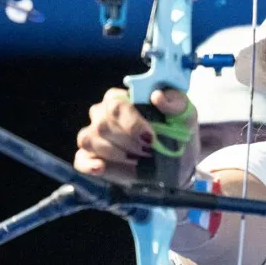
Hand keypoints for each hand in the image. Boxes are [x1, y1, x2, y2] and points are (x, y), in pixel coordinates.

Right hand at [74, 87, 199, 185]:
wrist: (178, 161)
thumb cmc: (178, 131)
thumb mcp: (185, 113)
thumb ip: (175, 101)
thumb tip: (157, 96)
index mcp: (122, 99)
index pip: (116, 105)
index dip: (132, 123)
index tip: (150, 138)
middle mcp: (102, 114)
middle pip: (102, 125)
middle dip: (128, 142)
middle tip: (149, 151)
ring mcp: (95, 136)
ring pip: (89, 140)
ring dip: (116, 154)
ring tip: (138, 160)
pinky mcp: (91, 158)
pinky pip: (80, 159)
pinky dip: (89, 164)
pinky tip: (101, 168)